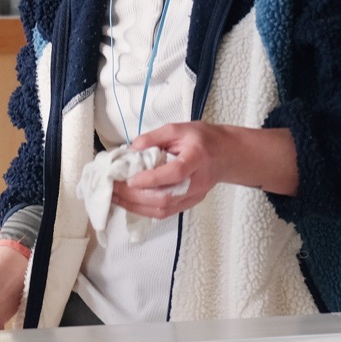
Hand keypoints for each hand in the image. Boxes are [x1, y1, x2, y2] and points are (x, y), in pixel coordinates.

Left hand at [114, 123, 299, 219]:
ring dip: (135, 206)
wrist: (227, 155)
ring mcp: (194, 197)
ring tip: (115, 197)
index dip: (152, 179)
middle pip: (166, 198)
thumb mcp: (179, 128)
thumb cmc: (203, 139)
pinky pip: (164, 213)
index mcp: (197, 158)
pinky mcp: (189, 204)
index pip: (175, 173)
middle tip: (113, 188)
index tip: (130, 178)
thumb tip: (131, 149)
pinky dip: (143, 209)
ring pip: (163, 210)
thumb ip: (154, 137)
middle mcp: (197, 182)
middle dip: (135, 196)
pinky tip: (129, 202)